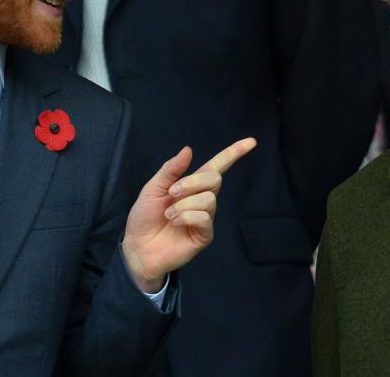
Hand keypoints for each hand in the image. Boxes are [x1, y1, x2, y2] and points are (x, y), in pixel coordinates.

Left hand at [121, 138, 255, 292]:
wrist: (137, 247)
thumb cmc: (144, 218)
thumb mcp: (153, 188)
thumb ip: (171, 169)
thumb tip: (189, 149)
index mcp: (192, 185)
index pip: (218, 166)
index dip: (234, 153)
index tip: (251, 141)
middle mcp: (202, 199)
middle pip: (215, 179)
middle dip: (192, 182)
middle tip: (171, 193)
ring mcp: (205, 217)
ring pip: (208, 199)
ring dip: (184, 204)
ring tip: (169, 214)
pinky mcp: (205, 235)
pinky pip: (205, 218)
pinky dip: (186, 217)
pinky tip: (175, 223)